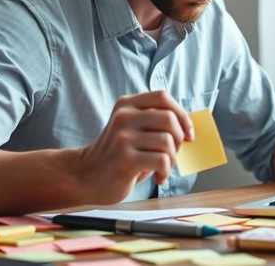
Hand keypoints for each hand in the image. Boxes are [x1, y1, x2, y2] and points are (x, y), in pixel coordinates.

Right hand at [77, 90, 193, 203]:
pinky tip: (157, 178)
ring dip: (172, 159)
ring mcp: (123, 137)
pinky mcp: (126, 159)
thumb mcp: (131, 129)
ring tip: (162, 167)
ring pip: (167, 141)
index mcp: (126, 105)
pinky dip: (165, 172)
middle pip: (169, 118)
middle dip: (179, 139)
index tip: (188, 133)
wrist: (86, 176)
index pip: (162, 97)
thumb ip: (153, 122)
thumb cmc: (116, 154)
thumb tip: (189, 128)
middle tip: (172, 153)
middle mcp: (124, 117)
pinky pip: (162, 160)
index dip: (182, 114)